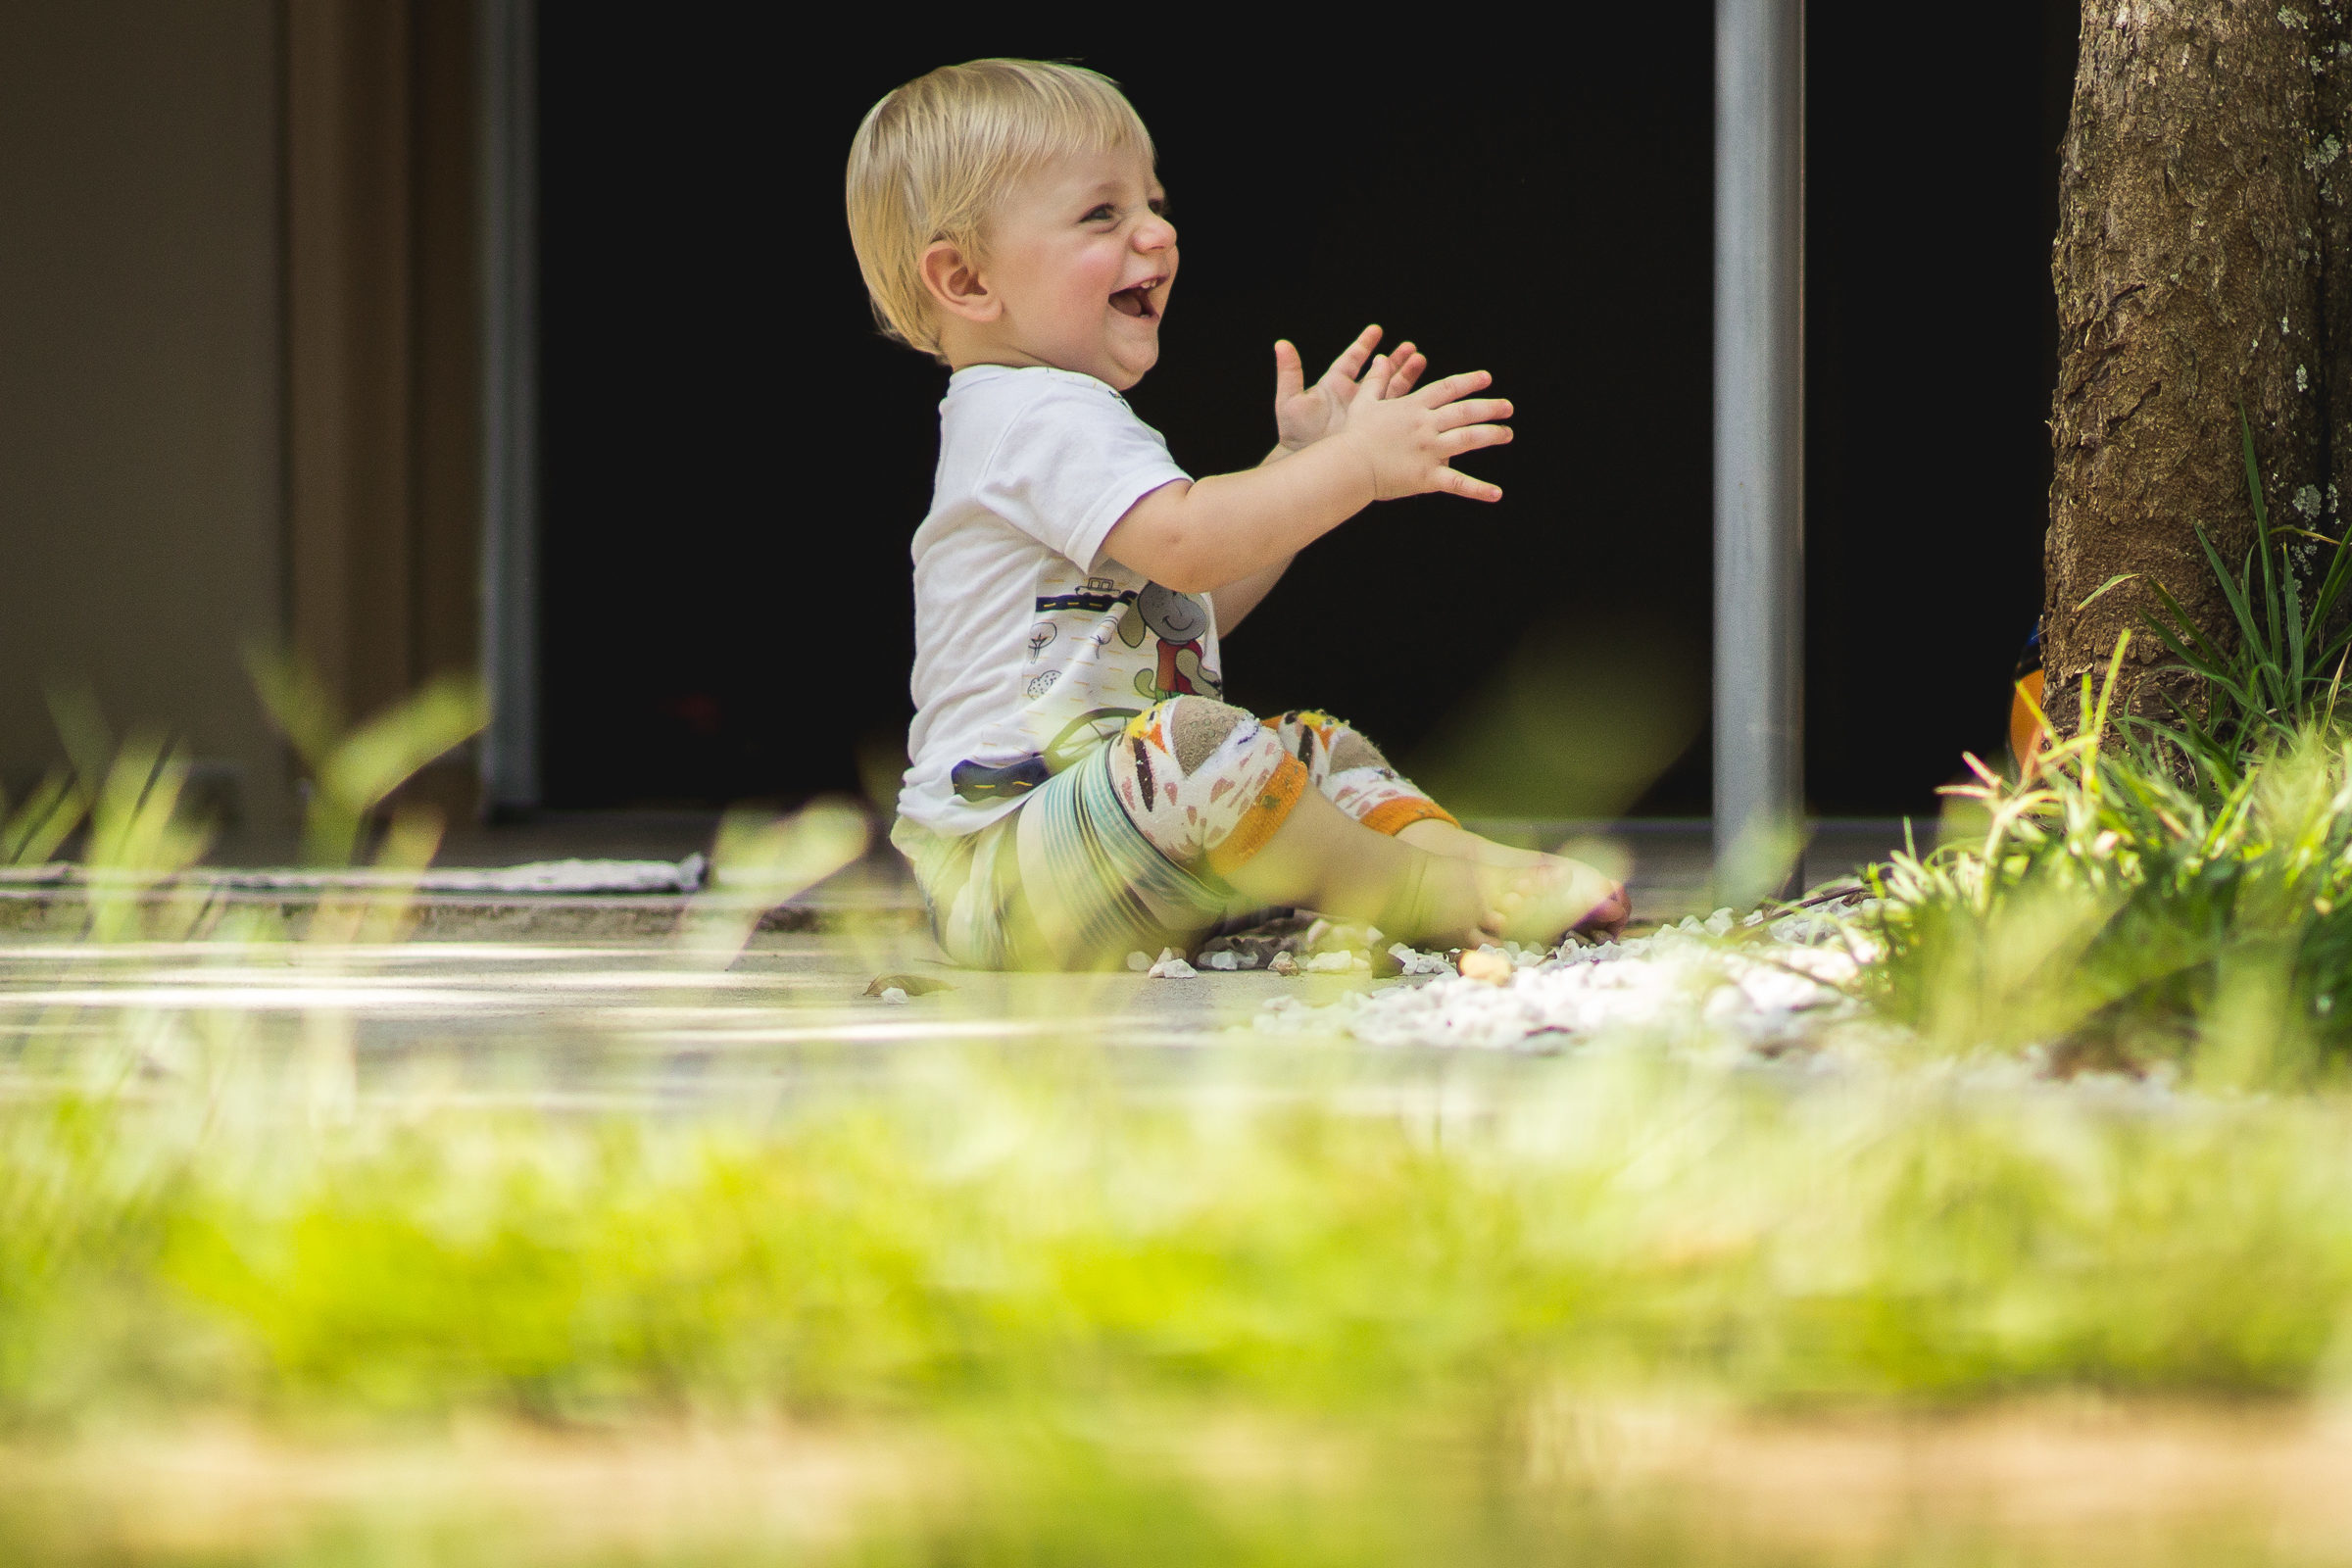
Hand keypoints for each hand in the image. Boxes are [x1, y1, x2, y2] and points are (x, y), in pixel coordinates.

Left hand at [1273, 324, 1426, 451]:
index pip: (1352, 359)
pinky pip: (1394, 412)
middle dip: (1394, 359)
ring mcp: (1364, 413)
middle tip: (1410, 346)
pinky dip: (1407, 401)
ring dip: (1405, 375)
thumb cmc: (1295, 434)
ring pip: (1389, 389)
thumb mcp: (1290, 400)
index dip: (1364, 344)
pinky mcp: (1375, 428)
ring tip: (1420, 359)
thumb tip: (1281, 344)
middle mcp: (1351, 396)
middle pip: (1377, 371)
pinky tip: (1421, 393)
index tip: (1377, 330)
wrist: (1307, 464)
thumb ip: (1289, 372)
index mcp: (1334, 384)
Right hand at [1333, 358, 1512, 501]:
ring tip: (1507, 434)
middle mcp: (1426, 425)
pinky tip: (1497, 493)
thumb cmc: (1353, 435)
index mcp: (1413, 407)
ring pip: (1468, 439)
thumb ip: (1375, 380)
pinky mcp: (1427, 476)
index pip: (1448, 388)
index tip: (1487, 379)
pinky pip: (1458, 483)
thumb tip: (1381, 358)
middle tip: (1508, 407)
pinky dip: (1479, 489)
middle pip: (1465, 412)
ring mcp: (1429, 450)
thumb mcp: (1364, 403)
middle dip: (1490, 408)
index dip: (1469, 382)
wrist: (1348, 465)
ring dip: (1492, 435)